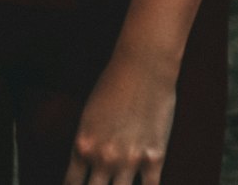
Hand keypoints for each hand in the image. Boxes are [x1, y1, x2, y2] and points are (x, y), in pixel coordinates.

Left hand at [62, 48, 177, 184]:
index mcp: (83, 146)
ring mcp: (129, 161)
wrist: (143, 65)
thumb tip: (86, 167)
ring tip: (120, 182)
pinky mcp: (154, 158)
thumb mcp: (88, 115)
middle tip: (102, 183)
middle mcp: (103, 158)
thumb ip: (86, 145)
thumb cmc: (113, 83)